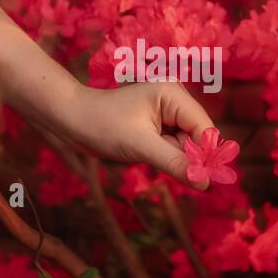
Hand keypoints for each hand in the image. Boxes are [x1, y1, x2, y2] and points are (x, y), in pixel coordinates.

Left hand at [57, 82, 217, 188]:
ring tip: (143, 151)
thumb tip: (206, 183)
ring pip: (185, 145)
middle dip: (186, 156)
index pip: (205, 129)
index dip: (206, 155)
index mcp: (174, 94)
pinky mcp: (158, 124)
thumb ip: (176, 163)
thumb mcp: (141, 147)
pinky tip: (142, 150)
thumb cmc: (102, 126)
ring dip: (172, 157)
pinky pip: (172, 146)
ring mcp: (167, 111)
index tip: (204, 182)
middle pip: (198, 137)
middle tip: (159, 162)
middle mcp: (175, 99)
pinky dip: (163, 155)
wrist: (72, 119)